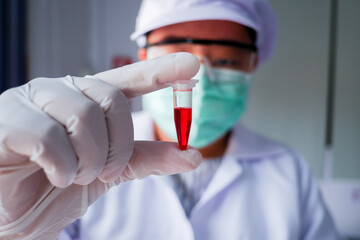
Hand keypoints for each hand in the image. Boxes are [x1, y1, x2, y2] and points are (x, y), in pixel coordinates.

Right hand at [0, 53, 201, 238]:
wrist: (10, 215)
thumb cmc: (52, 188)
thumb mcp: (107, 173)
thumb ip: (145, 159)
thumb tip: (191, 155)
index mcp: (85, 100)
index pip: (127, 80)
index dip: (159, 72)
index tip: (191, 66)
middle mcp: (61, 92)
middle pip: (111, 101)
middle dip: (116, 147)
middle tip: (103, 172)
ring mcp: (32, 101)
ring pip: (83, 117)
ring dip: (88, 161)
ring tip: (72, 176)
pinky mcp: (7, 119)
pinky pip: (49, 137)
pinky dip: (60, 167)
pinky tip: (52, 175)